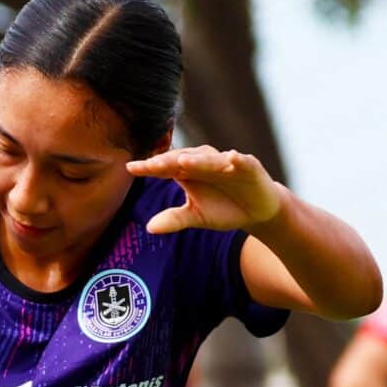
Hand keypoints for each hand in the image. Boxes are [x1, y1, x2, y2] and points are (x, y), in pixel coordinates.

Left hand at [129, 146, 284, 234]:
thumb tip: (149, 227)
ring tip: (183, 162)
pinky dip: (237, 160)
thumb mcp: (196, 216)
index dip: (149, 167)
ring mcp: (227, 164)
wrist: (256, 212)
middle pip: (184, 160)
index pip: (165, 168)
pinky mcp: (250, 167)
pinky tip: (232, 158)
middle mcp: (205, 164)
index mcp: (189, 173)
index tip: (130, 168)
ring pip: (210, 159)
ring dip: (199, 160)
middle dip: (168, 161)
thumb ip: (175, 219)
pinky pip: (242, 162)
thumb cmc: (223, 209)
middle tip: (151, 164)